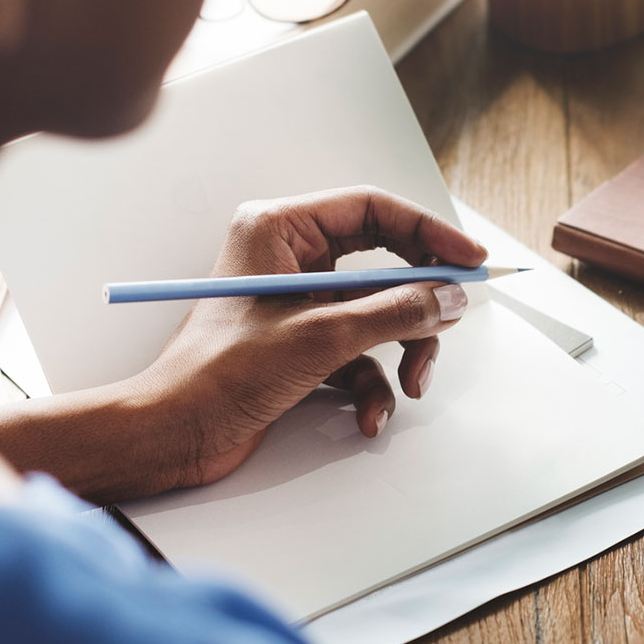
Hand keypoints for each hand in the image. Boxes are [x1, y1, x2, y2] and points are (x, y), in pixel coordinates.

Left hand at [123, 186, 486, 487]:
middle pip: (382, 265)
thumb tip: (448, 297)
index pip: (372, 210)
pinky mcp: (299, 346)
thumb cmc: (218, 374)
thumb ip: (394, 312)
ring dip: (400, 353)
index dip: (428, 232)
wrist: (174, 434)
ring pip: (377, 315)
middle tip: (448, 323)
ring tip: (409, 385)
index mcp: (278, 230)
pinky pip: (358, 355)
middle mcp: (288, 259)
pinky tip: (367, 416)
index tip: (469, 260)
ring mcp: (296, 305)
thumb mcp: (321, 337)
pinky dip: (371, 386)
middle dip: (416, 306)